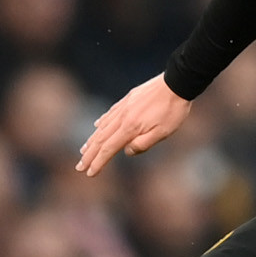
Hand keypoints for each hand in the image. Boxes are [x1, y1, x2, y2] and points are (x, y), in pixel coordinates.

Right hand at [76, 74, 192, 176]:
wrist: (176, 83)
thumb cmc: (173, 111)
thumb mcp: (163, 133)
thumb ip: (143, 144)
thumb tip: (126, 151)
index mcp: (130, 128)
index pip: (108, 149)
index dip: (98, 162)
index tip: (89, 173)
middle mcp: (122, 118)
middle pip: (100, 139)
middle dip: (89, 155)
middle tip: (79, 167)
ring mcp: (123, 107)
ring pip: (102, 127)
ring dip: (92, 140)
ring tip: (84, 150)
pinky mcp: (127, 100)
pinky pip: (109, 114)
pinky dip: (101, 122)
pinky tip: (97, 126)